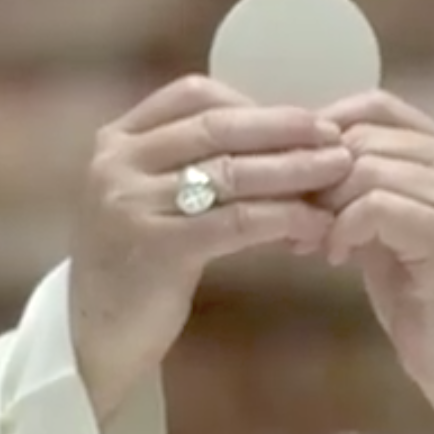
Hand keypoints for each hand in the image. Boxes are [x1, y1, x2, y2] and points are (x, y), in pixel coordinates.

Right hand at [74, 76, 352, 419]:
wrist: (93, 337)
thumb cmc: (134, 266)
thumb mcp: (148, 199)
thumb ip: (189, 163)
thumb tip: (276, 136)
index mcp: (116, 139)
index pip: (194, 95)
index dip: (254, 104)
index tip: (302, 119)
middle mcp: (117, 163)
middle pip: (218, 128)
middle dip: (285, 129)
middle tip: (336, 137)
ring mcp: (132, 203)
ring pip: (232, 173)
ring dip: (294, 171)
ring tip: (340, 173)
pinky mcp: (156, 248)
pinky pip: (235, 221)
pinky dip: (282, 218)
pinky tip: (314, 224)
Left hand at [314, 91, 433, 433]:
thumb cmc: (419, 293)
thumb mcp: (381, 223)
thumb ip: (354, 182)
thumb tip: (289, 149)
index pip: (378, 105)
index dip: (325, 129)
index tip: (292, 170)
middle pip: (365, 136)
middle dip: (317, 175)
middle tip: (292, 215)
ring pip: (366, 168)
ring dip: (326, 205)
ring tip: (313, 239)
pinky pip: (375, 205)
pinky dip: (343, 228)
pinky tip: (335, 257)